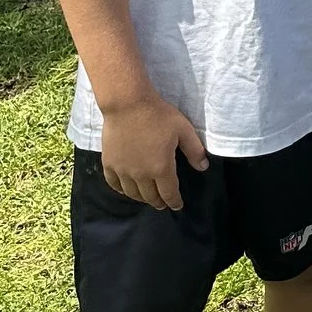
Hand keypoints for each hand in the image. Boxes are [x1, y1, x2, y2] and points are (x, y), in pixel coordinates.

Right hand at [99, 95, 207, 209]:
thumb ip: (195, 151)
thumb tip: (203, 167)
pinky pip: (114, 184)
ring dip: (141, 198)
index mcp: (161, 168)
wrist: (128, 105)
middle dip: (159, 202)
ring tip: (148, 199)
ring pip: (132, 193)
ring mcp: (122, 170)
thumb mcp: (184, 131)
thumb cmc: (159, 116)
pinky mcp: (109, 163)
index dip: (174, 202)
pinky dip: (121, 190)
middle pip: (150, 196)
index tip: (177, 206)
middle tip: (163, 204)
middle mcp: (140, 174)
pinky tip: (126, 190)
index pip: (169, 193)